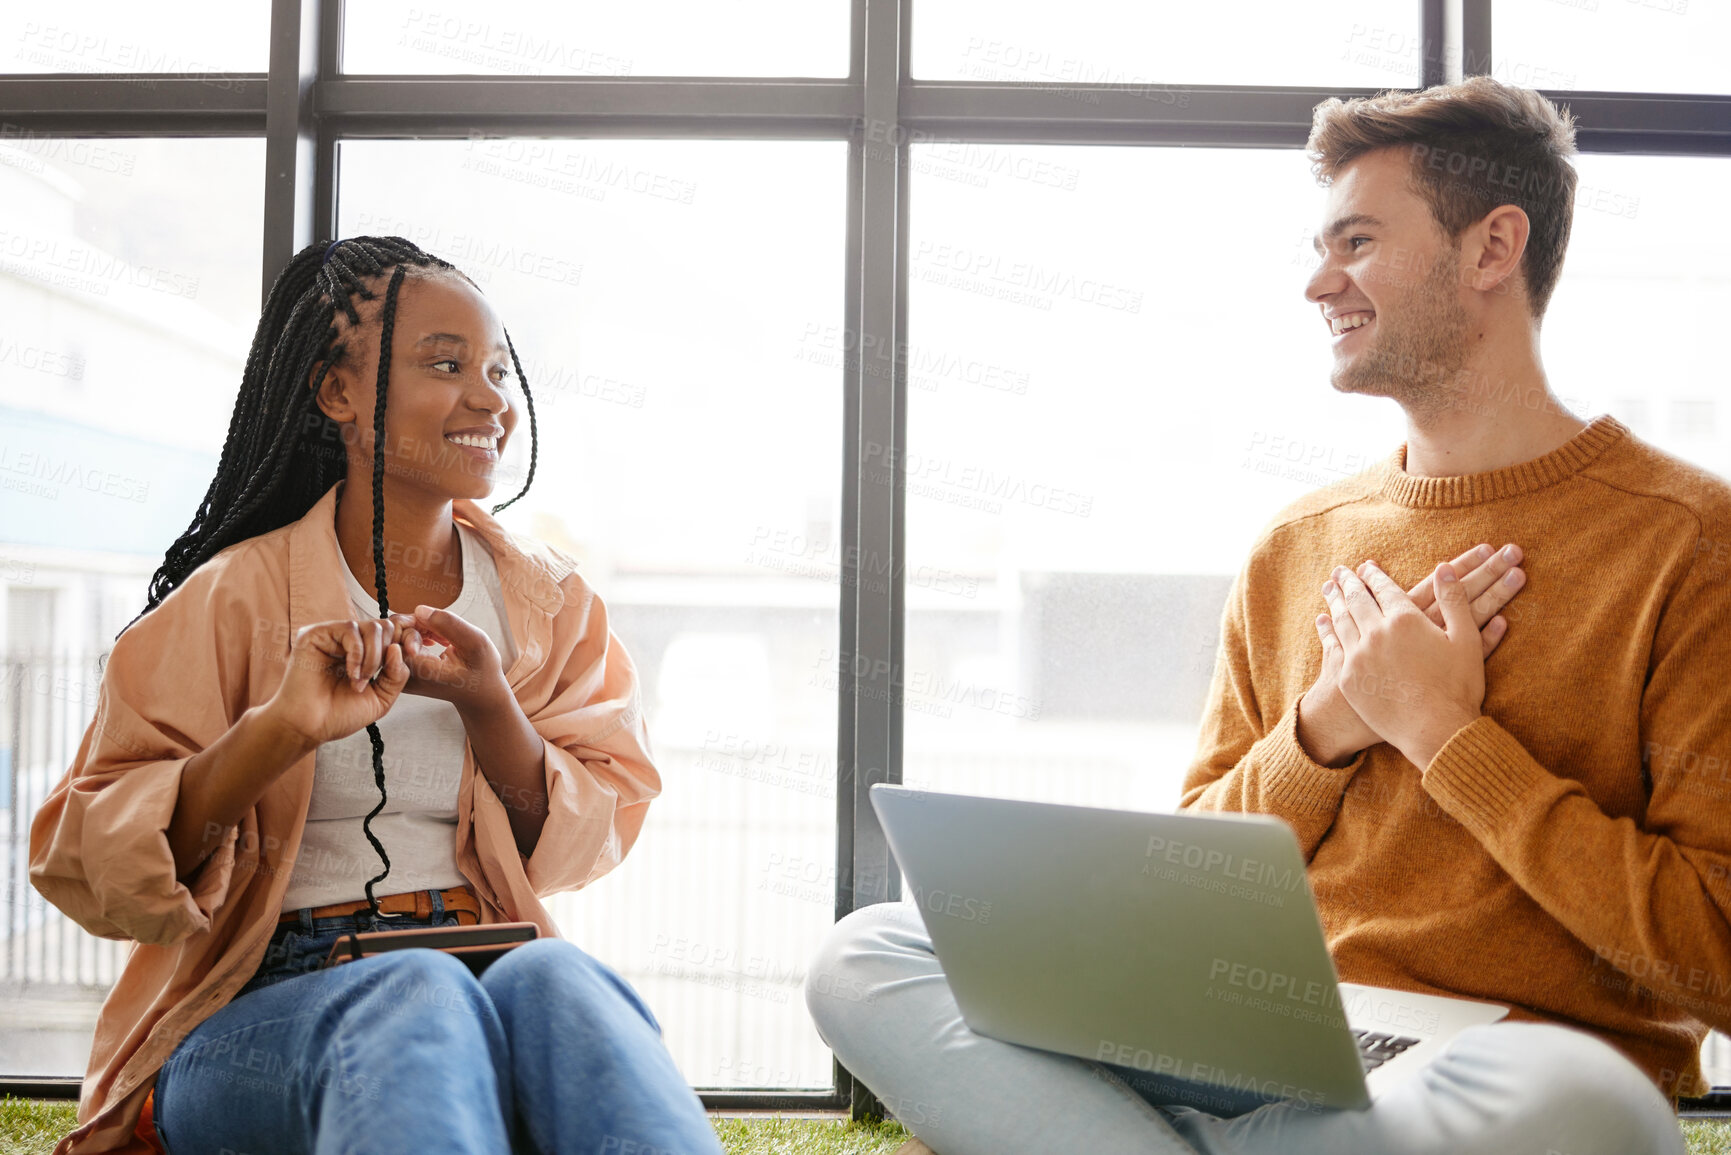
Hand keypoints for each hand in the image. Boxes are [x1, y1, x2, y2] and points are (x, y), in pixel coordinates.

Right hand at [263, 618, 409, 747]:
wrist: (309, 727)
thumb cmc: (338, 715)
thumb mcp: (381, 697)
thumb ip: (397, 674)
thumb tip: (399, 648)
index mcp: (366, 653)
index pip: (394, 632)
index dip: (409, 637)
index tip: (417, 651)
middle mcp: (349, 642)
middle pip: (386, 626)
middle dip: (389, 652)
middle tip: (375, 677)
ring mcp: (333, 636)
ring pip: (371, 627)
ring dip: (373, 657)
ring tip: (360, 681)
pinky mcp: (316, 634)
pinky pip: (350, 630)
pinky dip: (358, 654)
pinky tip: (351, 675)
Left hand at [383, 604, 504, 709]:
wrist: (481, 695)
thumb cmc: (482, 672)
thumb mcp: (475, 642)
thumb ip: (448, 624)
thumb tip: (419, 610)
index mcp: (419, 670)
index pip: (400, 633)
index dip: (418, 623)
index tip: (440, 633)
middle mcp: (404, 676)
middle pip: (394, 635)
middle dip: (418, 625)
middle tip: (442, 632)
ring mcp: (401, 676)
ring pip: (396, 638)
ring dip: (418, 630)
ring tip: (441, 638)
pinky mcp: (402, 673)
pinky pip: (399, 646)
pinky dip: (416, 637)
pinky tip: (433, 641)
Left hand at [1323, 560, 1486, 768]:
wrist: (1435, 732)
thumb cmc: (1457, 687)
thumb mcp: (1466, 640)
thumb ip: (1454, 601)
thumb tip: (1444, 568)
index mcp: (1405, 620)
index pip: (1384, 588)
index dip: (1374, 575)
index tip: (1366, 567)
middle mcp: (1376, 633)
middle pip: (1357, 600)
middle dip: (1348, 582)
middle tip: (1340, 571)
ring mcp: (1358, 656)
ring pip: (1341, 620)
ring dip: (1334, 600)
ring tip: (1328, 588)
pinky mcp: (1348, 678)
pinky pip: (1332, 646)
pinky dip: (1326, 629)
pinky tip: (1323, 621)